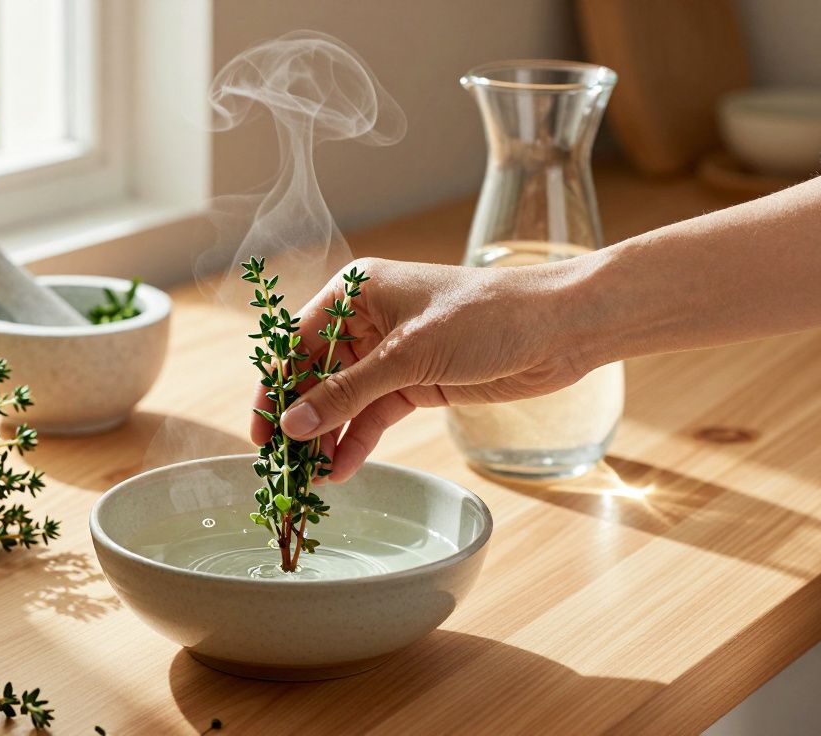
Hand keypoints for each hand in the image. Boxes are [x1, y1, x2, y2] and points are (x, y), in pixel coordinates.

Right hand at [250, 256, 590, 480]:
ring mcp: (390, 353)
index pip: (295, 342)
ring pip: (343, 401)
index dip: (274, 387)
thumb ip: (347, 393)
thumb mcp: (407, 355)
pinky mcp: (415, 381)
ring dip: (328, 437)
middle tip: (284, 467)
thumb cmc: (486, 317)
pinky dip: (357, 441)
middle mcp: (365, 321)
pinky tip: (342, 470)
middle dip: (301, 420)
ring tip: (311, 479)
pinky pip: (373, 415)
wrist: (560, 328)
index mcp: (355, 292)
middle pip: (315, 375)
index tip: (261, 432)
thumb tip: (293, 424)